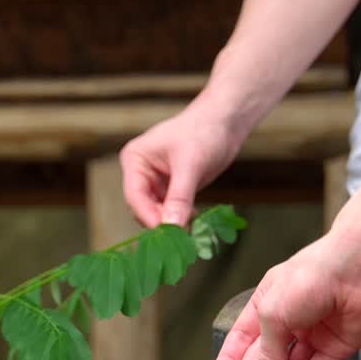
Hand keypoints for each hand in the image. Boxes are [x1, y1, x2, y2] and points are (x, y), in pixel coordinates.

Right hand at [119, 104, 243, 227]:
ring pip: (157, 212)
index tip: (166, 233)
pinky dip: (181, 219)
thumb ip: (179, 197)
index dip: (148, 216)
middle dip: (160, 222)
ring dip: (171, 223)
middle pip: (143, 207)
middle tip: (180, 238)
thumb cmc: (204, 131)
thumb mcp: (190, 165)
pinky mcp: (171, 188)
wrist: (225, 120)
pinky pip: (171, 210)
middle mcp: (141, 173)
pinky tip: (194, 225)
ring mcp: (156, 182)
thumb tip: (172, 226)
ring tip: (188, 235)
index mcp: (135, 160)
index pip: (135, 195)